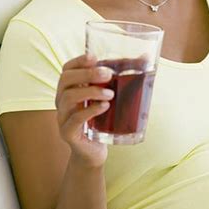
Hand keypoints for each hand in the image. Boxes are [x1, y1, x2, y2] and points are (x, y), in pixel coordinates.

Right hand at [55, 53, 113, 167]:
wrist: (94, 152)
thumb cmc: (102, 120)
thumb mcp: (110, 97)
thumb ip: (122, 78)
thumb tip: (146, 57)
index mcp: (70, 89)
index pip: (67, 69)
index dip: (78, 61)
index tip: (95, 57)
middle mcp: (62, 101)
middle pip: (65, 80)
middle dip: (86, 73)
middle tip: (108, 74)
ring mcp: (62, 117)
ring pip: (68, 97)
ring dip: (91, 91)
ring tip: (111, 94)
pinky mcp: (67, 132)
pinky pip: (74, 119)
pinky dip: (90, 110)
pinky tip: (104, 107)